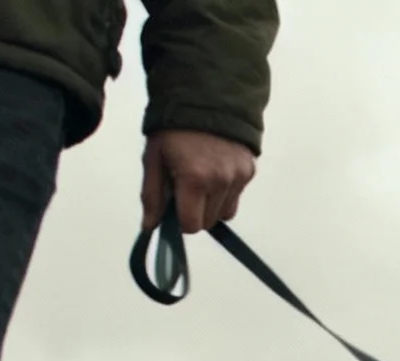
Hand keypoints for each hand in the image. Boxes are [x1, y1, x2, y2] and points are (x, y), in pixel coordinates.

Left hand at [141, 129, 257, 233]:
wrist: (205, 95)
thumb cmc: (173, 127)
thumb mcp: (154, 158)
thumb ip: (152, 195)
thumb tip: (150, 226)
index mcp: (194, 179)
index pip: (191, 225)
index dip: (180, 220)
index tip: (174, 205)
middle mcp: (221, 181)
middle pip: (208, 222)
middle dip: (195, 212)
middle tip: (185, 188)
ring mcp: (238, 176)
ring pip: (224, 213)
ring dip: (211, 204)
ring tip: (201, 178)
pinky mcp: (249, 171)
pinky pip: (235, 196)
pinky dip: (225, 192)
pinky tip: (215, 170)